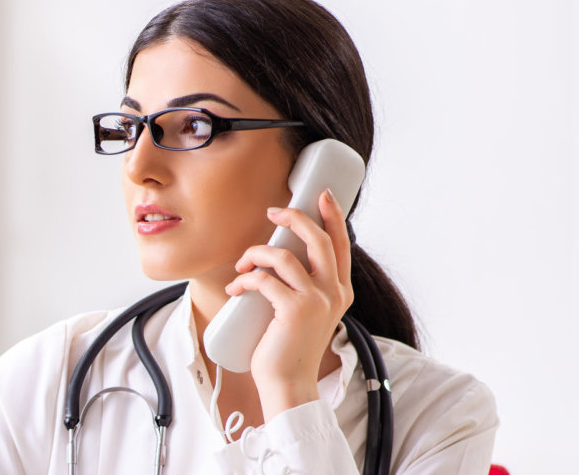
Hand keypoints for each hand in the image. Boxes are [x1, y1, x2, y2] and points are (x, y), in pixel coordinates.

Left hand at [224, 189, 354, 419]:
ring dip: (256, 253)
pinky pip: (264, 279)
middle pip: (317, 238)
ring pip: (283, 256)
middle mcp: (333, 293)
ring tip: (243, 265)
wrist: (289, 383)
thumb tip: (279, 259)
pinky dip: (245, 278)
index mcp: (340, 291)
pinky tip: (235, 287)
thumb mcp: (308, 313)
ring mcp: (316, 300)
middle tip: (273, 210)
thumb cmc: (290, 348)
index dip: (333, 215)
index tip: (320, 195)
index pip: (342, 243)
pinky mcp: (294, 310)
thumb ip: (304, 287)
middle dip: (294, 216)